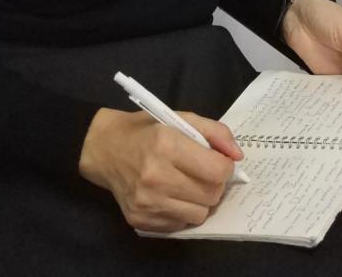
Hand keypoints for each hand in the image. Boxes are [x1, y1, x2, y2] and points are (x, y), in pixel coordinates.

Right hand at [78, 108, 242, 231]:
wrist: (104, 149)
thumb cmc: (146, 130)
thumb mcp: (180, 118)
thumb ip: (214, 132)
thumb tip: (237, 155)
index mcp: (166, 145)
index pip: (216, 171)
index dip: (224, 166)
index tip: (217, 160)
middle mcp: (155, 176)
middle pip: (211, 195)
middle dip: (215, 183)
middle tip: (202, 171)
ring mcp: (147, 202)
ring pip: (199, 214)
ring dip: (200, 200)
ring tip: (187, 183)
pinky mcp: (140, 220)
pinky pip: (180, 224)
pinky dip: (183, 211)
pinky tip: (172, 194)